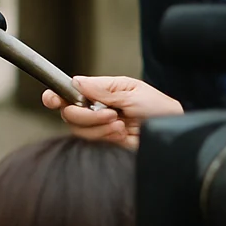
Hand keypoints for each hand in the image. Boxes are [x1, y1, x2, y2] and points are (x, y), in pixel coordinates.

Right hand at [40, 75, 181, 147]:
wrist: (174, 133)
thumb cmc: (159, 109)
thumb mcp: (132, 92)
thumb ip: (102, 89)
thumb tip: (75, 82)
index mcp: (100, 92)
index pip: (70, 93)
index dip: (56, 96)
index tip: (52, 99)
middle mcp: (96, 109)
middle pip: (69, 113)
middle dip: (85, 115)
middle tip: (110, 113)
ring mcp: (99, 127)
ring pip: (78, 129)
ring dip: (98, 127)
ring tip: (121, 123)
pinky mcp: (105, 144)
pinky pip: (92, 142)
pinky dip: (105, 137)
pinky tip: (121, 133)